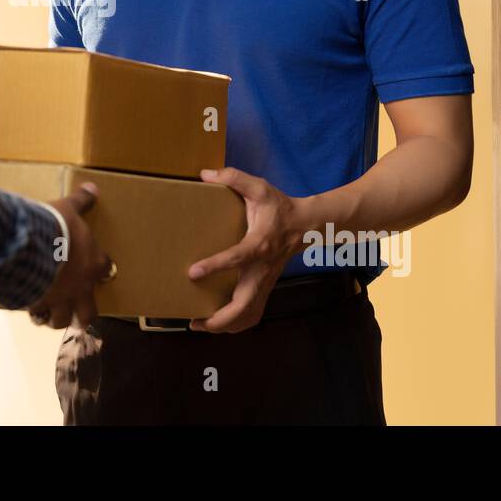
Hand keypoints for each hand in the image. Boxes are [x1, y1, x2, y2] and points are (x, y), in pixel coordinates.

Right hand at [26, 182, 111, 330]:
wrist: (33, 244)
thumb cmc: (57, 226)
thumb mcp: (69, 209)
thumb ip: (81, 201)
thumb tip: (93, 187)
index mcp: (92, 263)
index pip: (106, 271)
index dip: (104, 272)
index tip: (101, 272)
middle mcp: (80, 287)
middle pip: (88, 313)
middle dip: (83, 315)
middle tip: (77, 313)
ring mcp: (59, 299)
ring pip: (62, 320)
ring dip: (57, 318)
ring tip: (50, 314)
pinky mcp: (38, 303)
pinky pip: (37, 314)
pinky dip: (34, 313)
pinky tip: (29, 308)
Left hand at [188, 167, 307, 332]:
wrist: (307, 225)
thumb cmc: (280, 207)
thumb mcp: (260, 187)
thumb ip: (234, 177)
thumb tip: (206, 175)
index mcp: (260, 244)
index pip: (238, 258)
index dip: (216, 266)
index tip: (193, 272)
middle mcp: (263, 269)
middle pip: (245, 305)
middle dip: (220, 319)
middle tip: (194, 321)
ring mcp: (266, 282)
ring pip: (249, 315)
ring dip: (226, 326)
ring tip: (200, 325)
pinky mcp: (265, 288)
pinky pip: (252, 313)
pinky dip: (235, 323)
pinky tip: (216, 322)